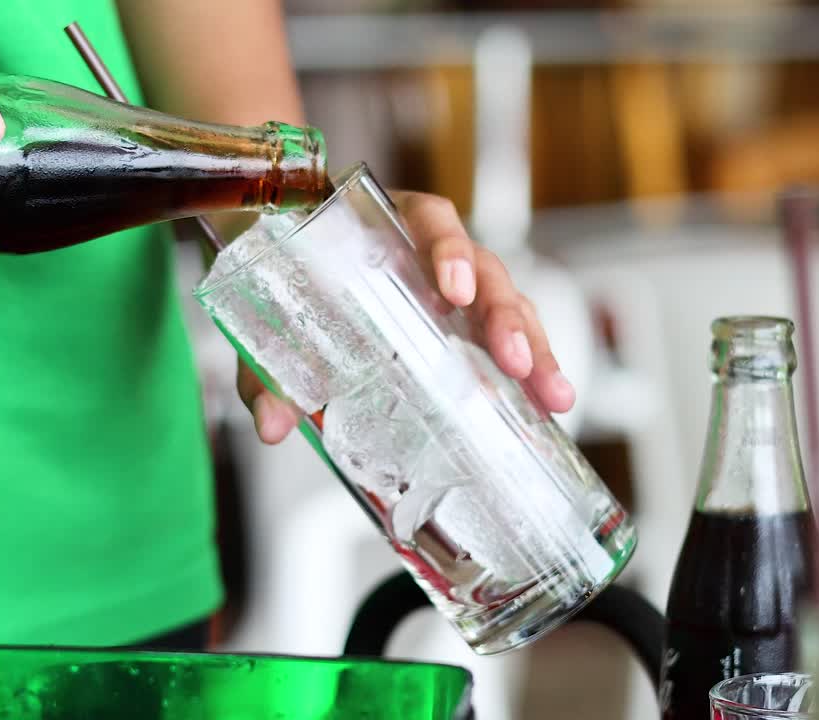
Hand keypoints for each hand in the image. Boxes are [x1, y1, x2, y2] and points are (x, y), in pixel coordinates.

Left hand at [237, 191, 575, 443]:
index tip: (453, 289)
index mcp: (387, 223)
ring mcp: (453, 285)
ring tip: (552, 395)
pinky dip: (526, 368)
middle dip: (505, 316)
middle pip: (484, 269)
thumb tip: (270, 426)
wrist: (279, 262)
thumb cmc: (283, 273)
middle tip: (516, 362)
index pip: (431, 220)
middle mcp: (430, 249)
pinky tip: (544, 407)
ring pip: (507, 304)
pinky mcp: (463, 320)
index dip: (449, 250)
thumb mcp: (269, 315)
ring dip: (533, 347)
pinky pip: (503, 335)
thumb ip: (266, 367)